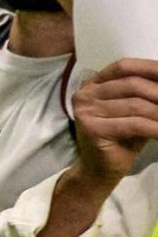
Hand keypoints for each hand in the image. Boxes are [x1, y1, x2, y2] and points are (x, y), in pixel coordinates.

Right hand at [71, 60, 157, 184]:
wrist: (100, 170)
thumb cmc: (122, 138)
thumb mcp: (135, 110)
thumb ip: (146, 94)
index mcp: (93, 84)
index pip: (124, 67)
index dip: (150, 67)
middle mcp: (85, 94)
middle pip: (133, 84)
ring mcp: (86, 111)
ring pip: (137, 105)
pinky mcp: (93, 129)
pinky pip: (135, 124)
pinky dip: (156, 128)